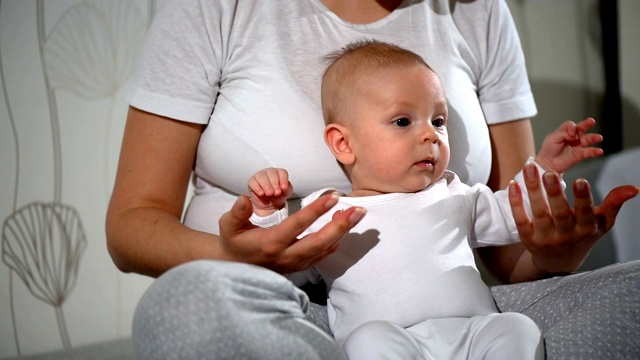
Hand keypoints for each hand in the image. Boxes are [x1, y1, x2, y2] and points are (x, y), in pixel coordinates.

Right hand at [218, 194, 366, 272]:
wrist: (234, 268)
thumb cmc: (234, 243)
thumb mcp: (228, 226)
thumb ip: (236, 212)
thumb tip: (244, 198)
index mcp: (271, 243)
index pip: (297, 225)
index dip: (315, 211)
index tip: (331, 197)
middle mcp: (286, 255)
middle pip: (318, 242)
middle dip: (340, 226)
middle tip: (357, 210)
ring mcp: (294, 263)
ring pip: (323, 250)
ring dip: (342, 232)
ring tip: (357, 215)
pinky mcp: (299, 266)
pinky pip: (321, 257)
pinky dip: (335, 244)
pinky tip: (345, 230)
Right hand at [248, 168, 293, 215]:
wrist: (268, 205)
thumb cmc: (277, 196)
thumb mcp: (286, 193)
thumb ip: (287, 189)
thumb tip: (284, 187)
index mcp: (279, 173)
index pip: (282, 172)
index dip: (283, 179)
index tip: (284, 188)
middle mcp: (269, 172)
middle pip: (271, 172)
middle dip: (274, 183)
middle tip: (276, 193)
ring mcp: (260, 176)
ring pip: (261, 176)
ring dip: (266, 185)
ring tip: (269, 194)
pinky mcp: (252, 182)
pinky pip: (253, 182)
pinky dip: (257, 188)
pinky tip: (261, 193)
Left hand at [508, 163, 638, 273]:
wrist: (559, 261)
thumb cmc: (583, 235)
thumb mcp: (601, 222)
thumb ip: (614, 204)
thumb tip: (634, 187)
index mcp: (585, 230)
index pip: (585, 214)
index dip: (582, 198)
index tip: (580, 180)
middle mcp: (565, 235)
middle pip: (559, 214)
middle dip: (555, 193)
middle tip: (549, 172)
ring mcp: (545, 238)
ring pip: (538, 214)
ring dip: (533, 191)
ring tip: (530, 168)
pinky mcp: (527, 238)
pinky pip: (520, 219)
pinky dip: (516, 202)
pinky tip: (514, 184)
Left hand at [535, 117, 603, 173]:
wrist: (548, 163)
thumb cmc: (549, 150)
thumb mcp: (552, 138)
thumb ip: (562, 133)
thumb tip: (573, 133)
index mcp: (565, 131)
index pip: (571, 125)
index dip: (572, 127)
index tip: (571, 133)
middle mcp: (573, 137)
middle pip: (581, 128)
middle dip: (586, 124)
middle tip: (591, 121)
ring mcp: (578, 145)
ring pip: (588, 139)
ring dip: (594, 138)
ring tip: (599, 137)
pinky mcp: (580, 154)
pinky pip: (589, 152)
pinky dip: (595, 151)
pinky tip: (599, 151)